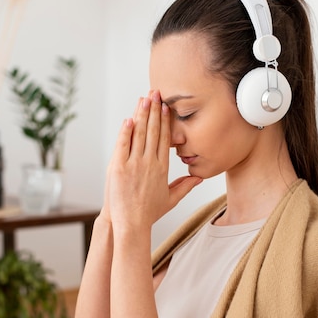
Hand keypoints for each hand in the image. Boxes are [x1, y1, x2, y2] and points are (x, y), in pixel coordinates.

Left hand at [102, 90, 201, 232]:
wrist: (132, 224)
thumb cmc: (149, 213)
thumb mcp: (170, 199)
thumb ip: (184, 186)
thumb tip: (198, 178)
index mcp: (162, 169)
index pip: (164, 139)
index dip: (165, 121)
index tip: (165, 107)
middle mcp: (150, 163)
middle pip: (153, 131)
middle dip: (154, 111)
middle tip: (156, 93)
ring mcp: (134, 164)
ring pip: (139, 134)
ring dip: (141, 115)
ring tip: (144, 99)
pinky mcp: (118, 167)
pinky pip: (123, 144)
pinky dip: (126, 131)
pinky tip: (129, 118)